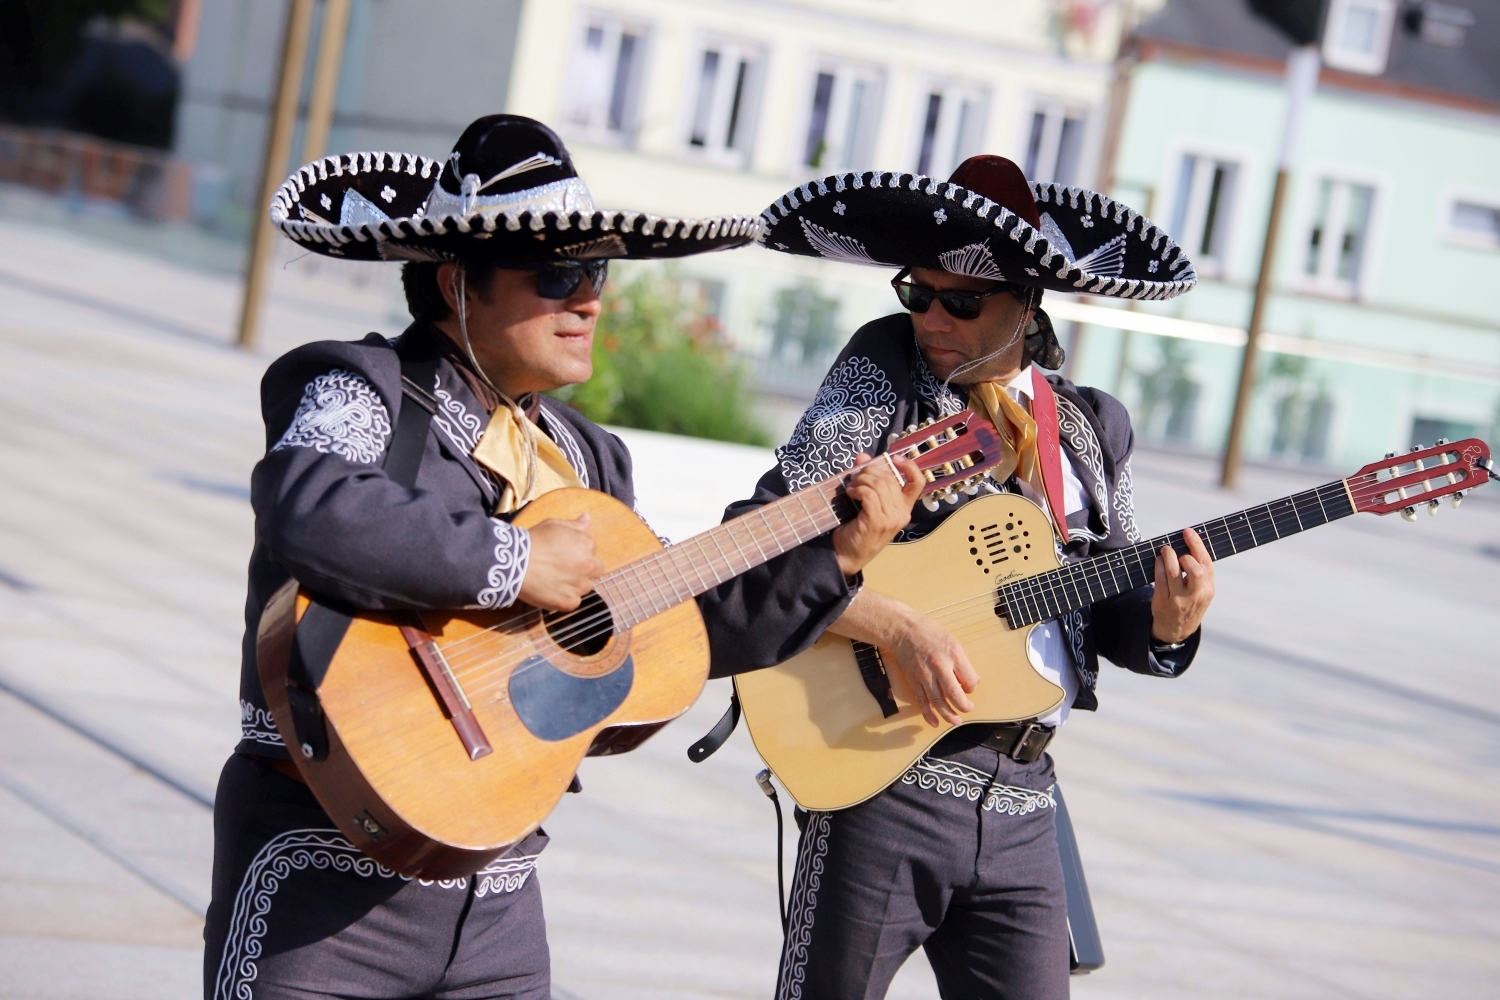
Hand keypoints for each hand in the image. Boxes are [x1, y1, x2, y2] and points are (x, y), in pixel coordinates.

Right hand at [518, 515, 604, 610]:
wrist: (515, 563)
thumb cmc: (533, 541)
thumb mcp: (553, 525)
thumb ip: (574, 525)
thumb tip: (587, 519)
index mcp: (587, 545)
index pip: (592, 551)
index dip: (579, 553)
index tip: (565, 554)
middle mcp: (589, 566)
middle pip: (596, 570)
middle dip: (585, 569)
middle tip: (565, 568)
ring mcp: (580, 586)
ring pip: (585, 587)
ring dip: (575, 584)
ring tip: (556, 580)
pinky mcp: (569, 602)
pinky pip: (573, 602)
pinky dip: (565, 598)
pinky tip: (552, 591)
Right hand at [828, 590, 977, 727]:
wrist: (903, 629)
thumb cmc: (929, 632)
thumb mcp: (952, 642)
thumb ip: (962, 662)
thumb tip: (972, 680)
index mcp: (953, 654)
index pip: (969, 680)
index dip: (972, 687)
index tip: (970, 687)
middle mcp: (939, 666)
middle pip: (955, 693)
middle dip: (964, 706)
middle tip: (968, 708)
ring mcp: (924, 674)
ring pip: (938, 701)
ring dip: (948, 714)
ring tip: (956, 721)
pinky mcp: (913, 680)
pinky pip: (922, 700)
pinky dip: (928, 713)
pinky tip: (935, 722)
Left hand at [831, 453, 924, 576]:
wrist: (845, 555)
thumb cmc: (856, 528)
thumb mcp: (865, 501)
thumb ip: (867, 478)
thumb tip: (863, 456)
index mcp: (904, 508)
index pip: (918, 483)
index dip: (909, 466)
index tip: (893, 458)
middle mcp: (902, 513)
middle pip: (890, 478)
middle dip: (869, 472)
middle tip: (855, 477)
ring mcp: (891, 519)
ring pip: (879, 485)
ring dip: (861, 480)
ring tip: (851, 486)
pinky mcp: (878, 522)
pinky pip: (869, 495)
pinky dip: (857, 489)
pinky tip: (850, 493)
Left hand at [1151, 526, 1214, 642]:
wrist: (1178, 629)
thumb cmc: (1190, 602)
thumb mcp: (1202, 591)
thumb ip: (1200, 572)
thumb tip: (1189, 543)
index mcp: (1208, 589)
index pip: (1206, 564)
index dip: (1197, 545)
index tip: (1187, 532)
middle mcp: (1196, 595)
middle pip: (1195, 571)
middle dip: (1185, 555)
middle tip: (1175, 549)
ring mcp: (1179, 600)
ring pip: (1173, 573)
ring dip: (1168, 557)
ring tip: (1165, 550)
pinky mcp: (1164, 602)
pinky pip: (1160, 579)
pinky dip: (1158, 565)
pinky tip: (1159, 561)